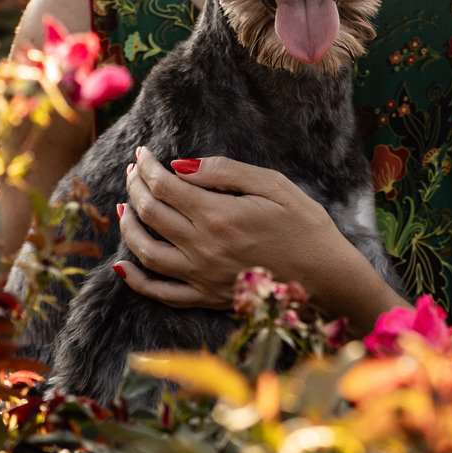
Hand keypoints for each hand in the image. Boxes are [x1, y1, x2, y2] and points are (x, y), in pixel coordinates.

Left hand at [115, 149, 402, 332]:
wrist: (328, 278)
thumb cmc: (305, 226)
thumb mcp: (272, 185)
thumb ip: (223, 172)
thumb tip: (179, 167)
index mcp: (218, 215)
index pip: (164, 186)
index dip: (147, 166)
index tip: (143, 154)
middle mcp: (203, 248)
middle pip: (150, 213)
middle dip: (135, 187)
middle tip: (134, 172)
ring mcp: (202, 277)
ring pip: (146, 252)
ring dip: (128, 227)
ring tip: (125, 207)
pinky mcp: (207, 298)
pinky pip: (161, 293)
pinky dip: (137, 281)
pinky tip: (123, 266)